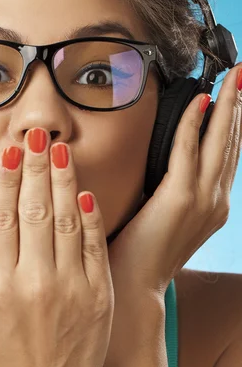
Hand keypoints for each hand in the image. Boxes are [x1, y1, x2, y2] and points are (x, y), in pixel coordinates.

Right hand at [0, 128, 113, 366]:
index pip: (1, 218)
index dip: (5, 179)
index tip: (8, 150)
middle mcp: (36, 282)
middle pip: (36, 210)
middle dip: (35, 167)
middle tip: (37, 134)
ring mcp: (72, 287)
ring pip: (68, 221)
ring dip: (64, 182)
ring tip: (60, 150)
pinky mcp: (99, 296)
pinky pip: (95, 248)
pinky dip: (91, 218)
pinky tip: (85, 192)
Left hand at [107, 63, 241, 297]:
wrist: (134, 287)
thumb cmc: (140, 254)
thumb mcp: (164, 219)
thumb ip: (171, 191)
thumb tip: (161, 163)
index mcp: (213, 207)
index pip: (228, 156)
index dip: (235, 123)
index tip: (237, 95)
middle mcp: (216, 203)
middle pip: (232, 144)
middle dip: (239, 106)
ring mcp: (203, 201)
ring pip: (219, 143)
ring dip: (227, 107)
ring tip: (234, 79)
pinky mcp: (180, 199)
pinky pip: (188, 150)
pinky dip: (194, 124)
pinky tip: (200, 101)